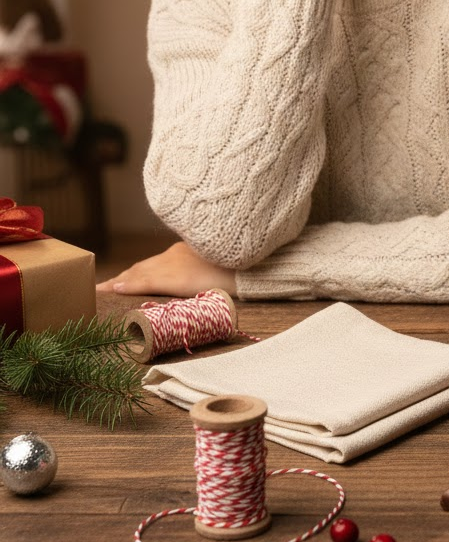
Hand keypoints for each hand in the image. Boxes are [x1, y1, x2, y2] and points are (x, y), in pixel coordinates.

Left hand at [96, 241, 236, 297]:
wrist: (254, 268)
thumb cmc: (243, 269)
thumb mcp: (219, 266)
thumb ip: (204, 269)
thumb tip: (199, 279)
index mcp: (187, 251)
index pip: (155, 263)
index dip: (137, 272)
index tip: (121, 281)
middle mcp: (176, 254)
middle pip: (143, 266)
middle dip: (124, 276)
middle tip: (103, 287)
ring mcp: (174, 264)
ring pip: (140, 272)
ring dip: (120, 281)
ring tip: (102, 290)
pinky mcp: (175, 277)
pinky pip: (145, 280)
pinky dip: (128, 284)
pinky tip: (114, 289)